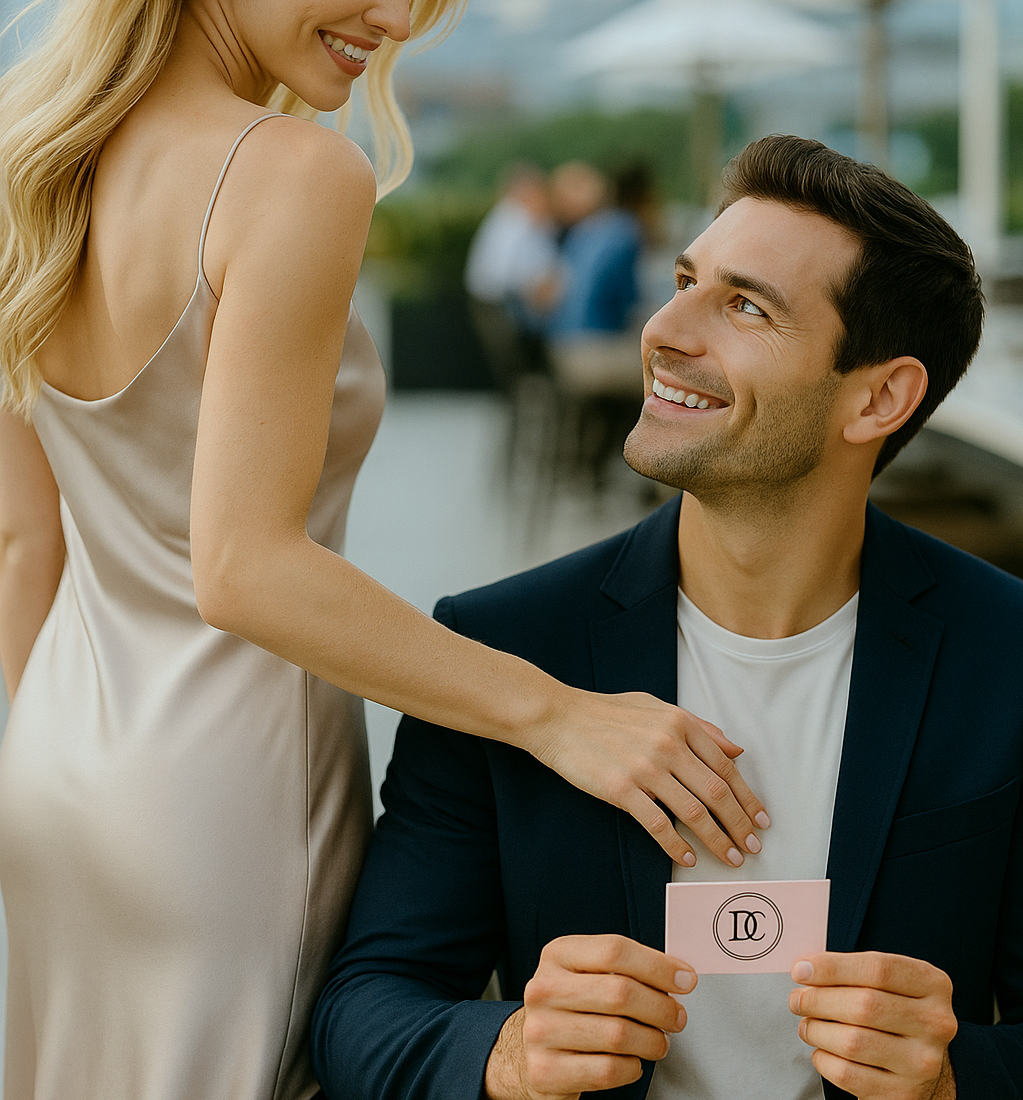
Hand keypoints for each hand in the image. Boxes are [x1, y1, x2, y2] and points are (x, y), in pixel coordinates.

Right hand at [485, 934, 694, 1099]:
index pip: (614, 950)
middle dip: (661, 1007)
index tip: (685, 978)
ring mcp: (541, 1031)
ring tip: (657, 1041)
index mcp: (558, 955)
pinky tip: (631, 1060)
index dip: (657, 965)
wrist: (529, 1047)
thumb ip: (626, 968)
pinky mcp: (546, 1071)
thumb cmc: (571, 1006)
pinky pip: (607, 1070)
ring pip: (618, 1035)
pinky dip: (631, 1068)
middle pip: (620, 992)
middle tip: (676, 1016)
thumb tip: (678, 974)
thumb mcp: (587, 972)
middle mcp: (544, 989)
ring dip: (652, 1041)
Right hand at [534, 686, 769, 867]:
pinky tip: (686, 858)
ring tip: (730, 857)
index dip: (748, 798)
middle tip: (753, 846)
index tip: (760, 819)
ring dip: (717, 841)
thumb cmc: (606, 713)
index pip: (725, 768)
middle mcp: (668, 745)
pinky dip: (676, 845)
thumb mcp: (657, 707)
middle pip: (717, 794)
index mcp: (680, 723)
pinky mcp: (621, 789)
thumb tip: (735, 750)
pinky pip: (658, 824)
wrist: (559, 718)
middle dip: (740, 825)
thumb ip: (699, 727)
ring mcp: (645, 768)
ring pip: (694, 813)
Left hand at [789, 951, 957, 1099]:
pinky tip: (822, 1051)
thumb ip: (854, 971)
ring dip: (816, 1031)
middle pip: (863, 1005)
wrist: (924, 1065)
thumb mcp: (890, 984)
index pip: (878, 969)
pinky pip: (848, 1074)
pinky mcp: (904, 1094)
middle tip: (797, 1000)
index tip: (800, 970)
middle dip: (817, 1000)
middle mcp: (936, 1023)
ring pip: (852, 1042)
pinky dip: (824, 1060)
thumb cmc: (895, 1014)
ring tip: (807, 1025)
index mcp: (932, 984)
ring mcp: (923, 1062)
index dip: (832, 967)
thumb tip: (805, 969)